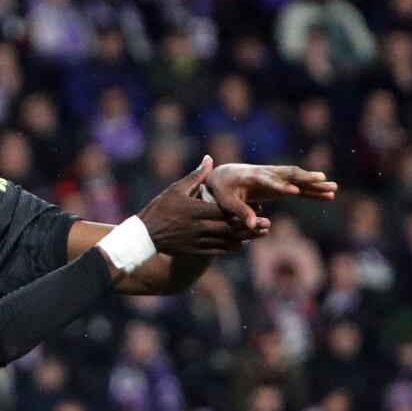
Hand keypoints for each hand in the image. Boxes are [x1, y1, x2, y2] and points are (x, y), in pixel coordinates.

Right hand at [138, 156, 267, 255]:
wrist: (143, 236)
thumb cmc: (159, 209)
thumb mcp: (175, 189)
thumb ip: (196, 176)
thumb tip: (210, 159)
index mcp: (195, 210)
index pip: (224, 211)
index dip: (243, 210)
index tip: (260, 207)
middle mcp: (197, 227)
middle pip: (229, 228)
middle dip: (250, 226)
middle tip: (268, 224)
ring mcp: (196, 241)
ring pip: (226, 241)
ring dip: (246, 238)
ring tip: (262, 234)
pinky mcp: (194, 251)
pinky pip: (217, 251)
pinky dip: (232, 248)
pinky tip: (243, 244)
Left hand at [205, 163, 336, 228]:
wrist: (223, 176)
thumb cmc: (222, 189)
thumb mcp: (225, 201)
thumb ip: (240, 211)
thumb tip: (252, 226)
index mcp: (251, 175)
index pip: (268, 179)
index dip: (280, 186)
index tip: (293, 191)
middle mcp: (267, 173)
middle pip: (289, 174)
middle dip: (305, 178)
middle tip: (323, 180)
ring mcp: (276, 178)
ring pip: (298, 179)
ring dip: (315, 183)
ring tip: (334, 188)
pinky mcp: (280, 185)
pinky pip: (300, 187)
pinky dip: (313, 191)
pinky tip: (328, 195)